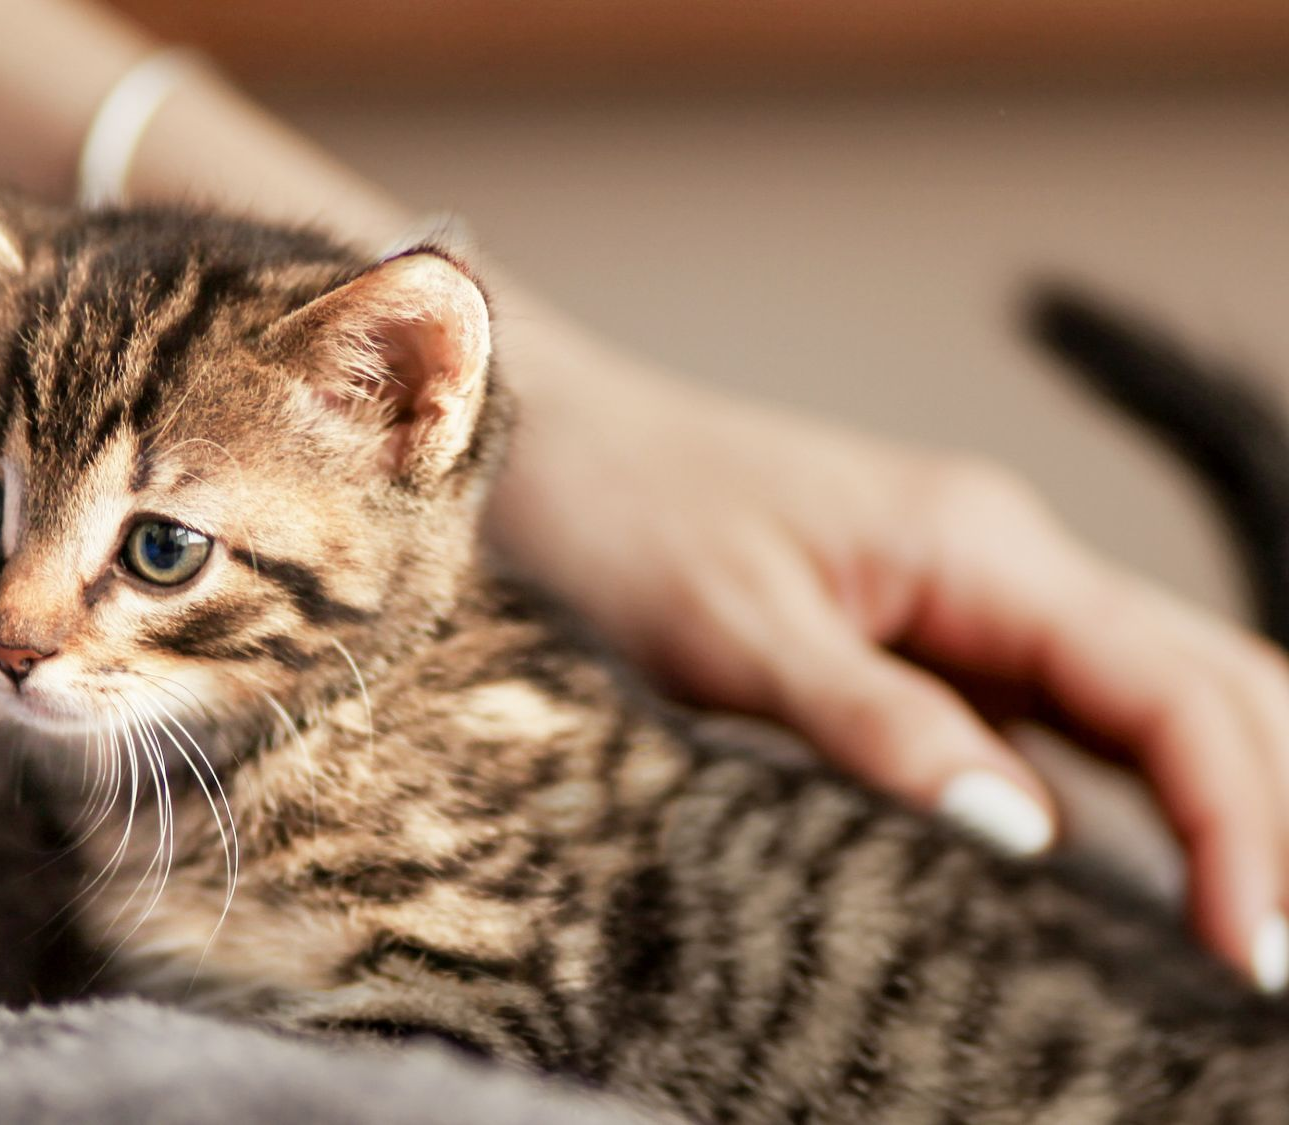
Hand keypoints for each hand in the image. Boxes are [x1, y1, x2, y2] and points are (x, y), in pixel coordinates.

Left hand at [491, 358, 1288, 990]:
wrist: (549, 444)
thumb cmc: (621, 519)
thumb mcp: (731, 633)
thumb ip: (875, 724)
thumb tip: (1028, 836)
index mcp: (981, 549)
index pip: (1173, 693)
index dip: (1239, 827)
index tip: (1254, 957)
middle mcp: (1005, 567)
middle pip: (1210, 689)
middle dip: (1266, 822)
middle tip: (1271, 971)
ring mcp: (975, 602)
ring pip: (1156, 702)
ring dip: (1222, 806)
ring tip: (1239, 933)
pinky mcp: (930, 640)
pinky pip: (1067, 724)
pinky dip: (1130, 801)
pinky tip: (1140, 884)